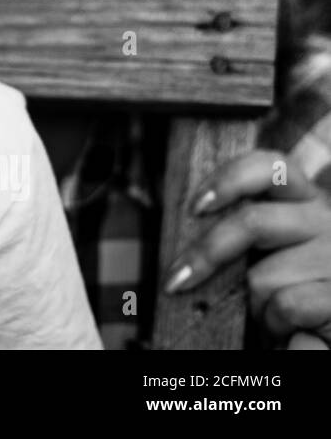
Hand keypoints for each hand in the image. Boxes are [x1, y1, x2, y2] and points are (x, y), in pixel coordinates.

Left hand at [163, 149, 330, 347]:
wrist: (327, 326)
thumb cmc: (293, 285)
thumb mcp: (270, 247)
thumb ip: (244, 226)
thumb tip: (194, 216)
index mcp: (307, 200)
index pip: (271, 167)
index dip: (229, 180)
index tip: (196, 206)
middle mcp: (327, 219)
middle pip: (252, 222)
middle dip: (208, 253)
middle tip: (177, 278)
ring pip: (262, 275)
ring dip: (254, 301)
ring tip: (267, 309)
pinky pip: (286, 305)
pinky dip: (276, 322)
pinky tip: (287, 326)